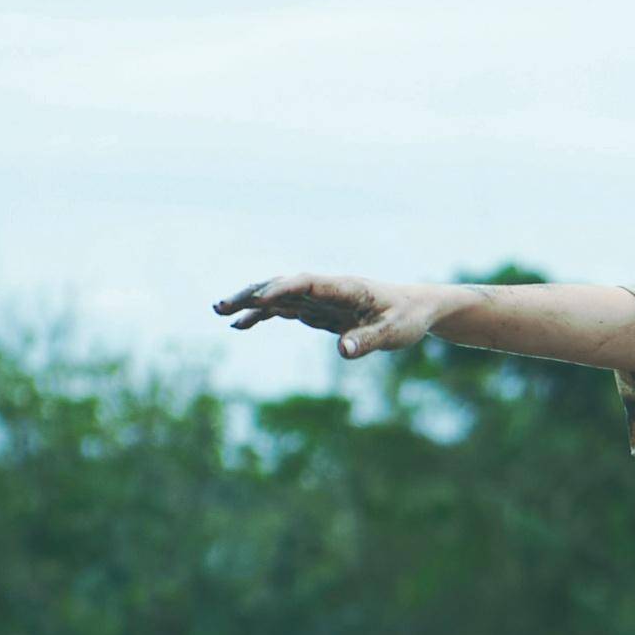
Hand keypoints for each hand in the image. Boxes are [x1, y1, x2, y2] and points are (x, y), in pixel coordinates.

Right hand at [212, 274, 441, 359]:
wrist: (415, 308)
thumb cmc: (407, 318)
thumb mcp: (394, 333)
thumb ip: (368, 341)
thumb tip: (343, 351)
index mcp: (346, 287)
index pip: (308, 283)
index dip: (282, 288)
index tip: (259, 298)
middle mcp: (327, 289)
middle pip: (283, 286)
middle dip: (253, 294)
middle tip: (222, 305)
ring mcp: (319, 299)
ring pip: (278, 297)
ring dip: (250, 302)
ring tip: (220, 311)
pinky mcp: (317, 311)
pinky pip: (284, 311)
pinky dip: (262, 316)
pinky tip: (239, 326)